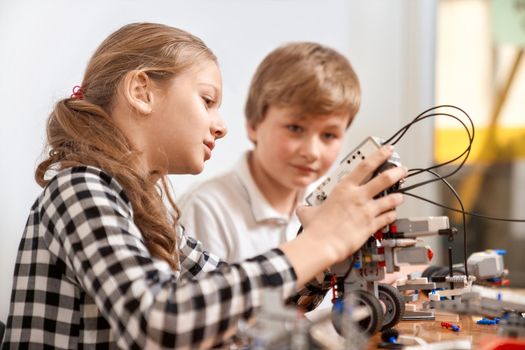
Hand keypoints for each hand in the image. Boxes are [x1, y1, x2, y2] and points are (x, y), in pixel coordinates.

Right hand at [280, 146, 405, 285]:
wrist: (323, 244)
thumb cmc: (316, 228)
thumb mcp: (308, 212)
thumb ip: (308, 208)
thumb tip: (302, 209)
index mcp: (344, 189)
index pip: (365, 166)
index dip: (379, 155)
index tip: (387, 150)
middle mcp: (358, 197)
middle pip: (384, 179)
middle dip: (396, 172)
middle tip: (402, 170)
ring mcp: (367, 211)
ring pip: (390, 199)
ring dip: (397, 197)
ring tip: (400, 196)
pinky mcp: (371, 225)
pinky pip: (388, 217)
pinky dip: (391, 215)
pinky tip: (392, 214)